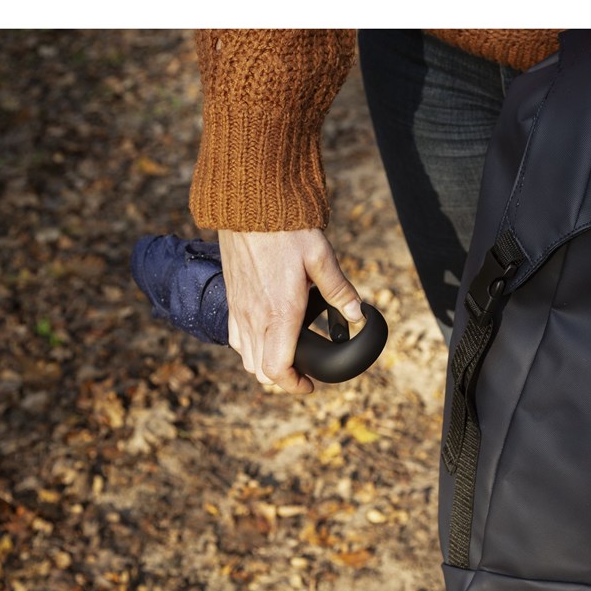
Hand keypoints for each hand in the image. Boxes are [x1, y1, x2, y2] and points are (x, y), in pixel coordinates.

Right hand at [219, 229, 362, 393]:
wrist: (249, 204)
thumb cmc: (286, 229)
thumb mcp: (322, 257)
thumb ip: (340, 290)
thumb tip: (358, 314)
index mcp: (281, 313)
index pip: (277, 369)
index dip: (294, 386)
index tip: (310, 385)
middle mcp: (256, 317)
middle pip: (260, 371)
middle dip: (282, 379)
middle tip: (303, 372)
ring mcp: (240, 310)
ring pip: (245, 358)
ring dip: (265, 365)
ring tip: (287, 356)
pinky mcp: (232, 299)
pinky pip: (236, 338)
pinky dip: (250, 348)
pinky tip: (267, 334)